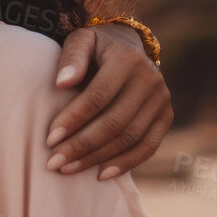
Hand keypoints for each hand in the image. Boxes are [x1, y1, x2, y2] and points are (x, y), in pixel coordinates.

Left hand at [46, 23, 171, 178]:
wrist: (127, 46)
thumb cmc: (94, 48)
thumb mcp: (80, 41)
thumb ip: (71, 58)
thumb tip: (61, 83)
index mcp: (127, 60)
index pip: (97, 97)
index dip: (73, 120)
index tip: (49, 139)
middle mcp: (150, 80)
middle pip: (114, 122)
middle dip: (81, 146)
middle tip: (53, 163)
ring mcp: (162, 99)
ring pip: (130, 138)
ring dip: (97, 158)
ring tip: (67, 169)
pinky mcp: (167, 116)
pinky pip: (148, 146)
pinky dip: (126, 163)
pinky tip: (100, 175)